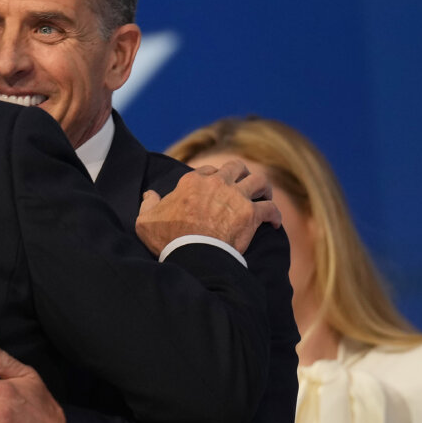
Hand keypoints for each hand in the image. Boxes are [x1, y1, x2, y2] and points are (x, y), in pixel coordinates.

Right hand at [136, 159, 281, 254]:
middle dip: (242, 174)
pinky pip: (270, 208)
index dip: (213, 178)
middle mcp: (217, 183)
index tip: (215, 189)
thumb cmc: (168, 238)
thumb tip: (149, 195)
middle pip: (237, 167)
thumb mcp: (146, 220)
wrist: (193, 255)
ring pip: (259, 181)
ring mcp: (236, 197)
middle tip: (244, 187)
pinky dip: (275, 216)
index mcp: (193, 181)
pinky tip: (274, 224)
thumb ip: (148, 204)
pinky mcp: (251, 214)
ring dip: (264, 189)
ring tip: (264, 198)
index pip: (208, 170)